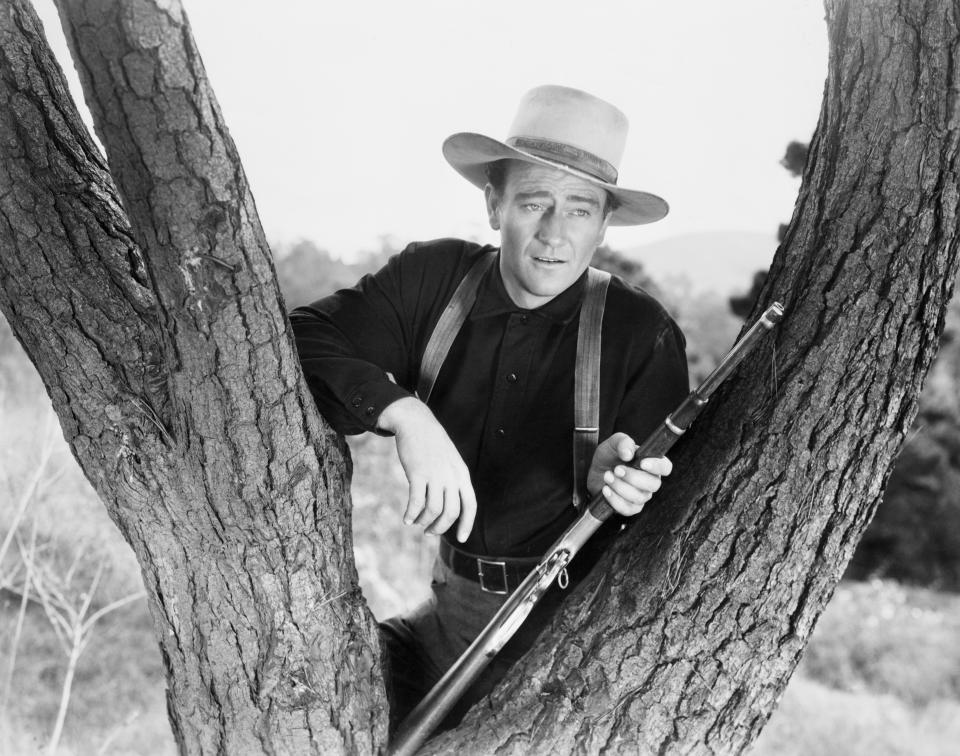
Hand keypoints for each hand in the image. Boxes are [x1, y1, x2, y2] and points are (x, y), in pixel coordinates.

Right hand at [377, 397, 476, 541]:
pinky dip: (411, 514)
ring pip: (433, 510)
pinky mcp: (418, 473)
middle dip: (440, 527)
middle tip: (429, 531)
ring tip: (416, 523)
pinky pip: (416, 502)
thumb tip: (447, 506)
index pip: (470, 505)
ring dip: (423, 521)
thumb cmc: (431, 444)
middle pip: (451, 512)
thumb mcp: (450, 460)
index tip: (462, 538)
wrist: (416, 422)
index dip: (467, 524)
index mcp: (462, 474)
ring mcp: (435, 475)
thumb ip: (452, 480)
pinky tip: (406, 518)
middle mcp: (451, 476)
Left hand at [587, 432, 672, 516]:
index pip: (665, 467)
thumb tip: (628, 453)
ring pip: (639, 497)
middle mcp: (650, 481)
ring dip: (620, 486)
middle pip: (654, 484)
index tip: (643, 463)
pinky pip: (627, 509)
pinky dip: (614, 499)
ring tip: (607, 476)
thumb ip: (623, 442)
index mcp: (651, 463)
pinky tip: (606, 489)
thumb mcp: (613, 443)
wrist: (594, 472)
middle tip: (617, 469)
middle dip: (633, 477)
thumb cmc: (608, 457)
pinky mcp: (630, 508)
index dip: (657, 466)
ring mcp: (641, 496)